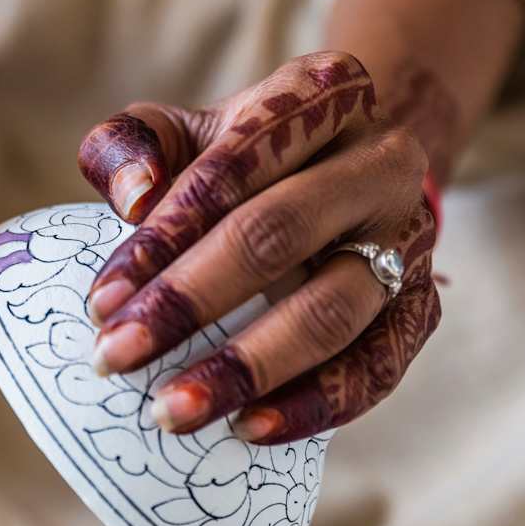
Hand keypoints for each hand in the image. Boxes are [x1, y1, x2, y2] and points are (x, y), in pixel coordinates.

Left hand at [77, 52, 439, 444]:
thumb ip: (134, 142)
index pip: (236, 161)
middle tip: (115, 358)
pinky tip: (247, 430)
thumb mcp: (185, 129)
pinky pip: (377, 367)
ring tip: (172, 412)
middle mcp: (380, 162)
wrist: (349, 171)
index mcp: (322, 95)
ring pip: (333, 309)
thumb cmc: (245, 154)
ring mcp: (409, 238)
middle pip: (280, 231)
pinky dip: (312, 405)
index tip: (102, 300)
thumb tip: (131, 195)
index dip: (165, 232)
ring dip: (247, 367)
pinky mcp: (423, 306)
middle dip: (188, 300)